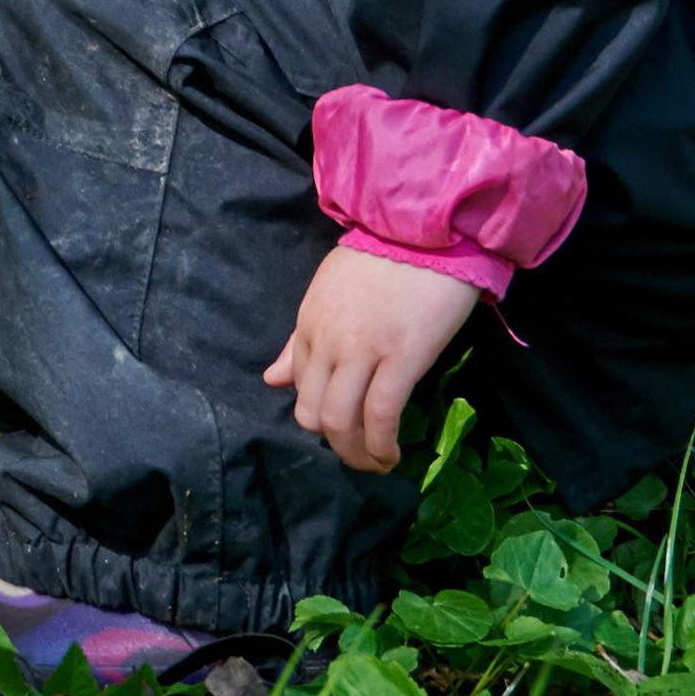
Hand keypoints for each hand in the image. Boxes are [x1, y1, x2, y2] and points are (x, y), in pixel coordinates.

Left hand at [263, 245, 479, 473]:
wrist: (422, 233)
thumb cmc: (381, 261)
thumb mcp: (327, 295)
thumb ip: (301, 342)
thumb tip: (272, 380)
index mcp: (308, 325)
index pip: (299, 388)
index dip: (319, 417)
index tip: (344, 428)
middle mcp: (327, 342)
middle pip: (313, 412)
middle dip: (335, 444)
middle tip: (360, 455)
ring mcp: (361, 351)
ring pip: (341, 420)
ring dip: (357, 454)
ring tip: (376, 463)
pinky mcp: (400, 357)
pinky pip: (381, 414)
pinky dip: (382, 444)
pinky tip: (393, 454)